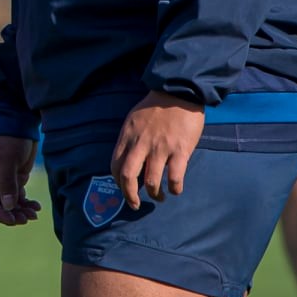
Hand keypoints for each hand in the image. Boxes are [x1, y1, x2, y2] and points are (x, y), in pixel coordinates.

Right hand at [0, 134, 40, 224]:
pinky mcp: (15, 178)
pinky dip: (26, 203)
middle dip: (11, 213)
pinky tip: (36, 207)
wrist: (20, 123)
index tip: (11, 220)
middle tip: (25, 219)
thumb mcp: (7, 160)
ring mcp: (3, 180)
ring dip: (20, 210)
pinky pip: (19, 196)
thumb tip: (8, 207)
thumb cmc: (8, 138)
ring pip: (10, 202)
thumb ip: (7, 184)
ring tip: (33, 215)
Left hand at [111, 90, 204, 207]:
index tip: (124, 188)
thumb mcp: (134, 119)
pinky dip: (175, 188)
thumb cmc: (156, 106)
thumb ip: (130, 139)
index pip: (115, 165)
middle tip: (135, 205)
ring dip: (155, 194)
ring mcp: (161, 148)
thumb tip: (128, 159)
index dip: (118, 181)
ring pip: (152, 181)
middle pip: (128, 177)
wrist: (179, 91)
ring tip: (160, 198)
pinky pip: (175, 177)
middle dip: (129, 195)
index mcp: (128, 136)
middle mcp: (141, 144)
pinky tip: (176, 190)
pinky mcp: (180, 150)